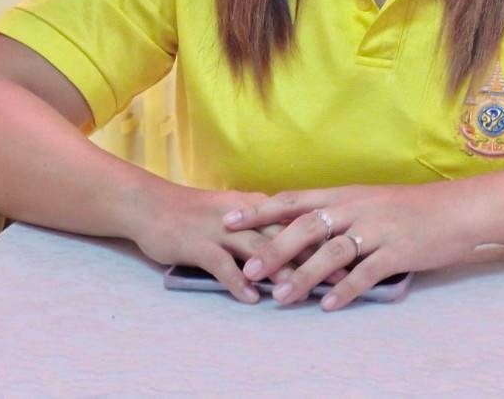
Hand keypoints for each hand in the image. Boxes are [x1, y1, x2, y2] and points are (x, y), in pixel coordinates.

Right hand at [122, 183, 343, 303]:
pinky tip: (251, 298)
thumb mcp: (233, 216)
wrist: (150, 205)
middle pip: (285, 236)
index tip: (353, 251)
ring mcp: (220, 229)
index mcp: (255, 207)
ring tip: (302, 291)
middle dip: (314, 256)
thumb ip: (261, 228)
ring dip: (280, 271)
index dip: (325, 238)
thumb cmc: (193, 213)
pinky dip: (237, 281)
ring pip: (257, 250)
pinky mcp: (198, 244)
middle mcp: (243, 216)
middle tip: (342, 275)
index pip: (297, 222)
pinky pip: (221, 264)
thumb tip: (294, 244)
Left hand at [221, 182, 477, 310]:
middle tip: (248, 269)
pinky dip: (346, 290)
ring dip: (304, 275)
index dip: (260, 211)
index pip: (294, 200)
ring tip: (282, 297)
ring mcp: (378, 230)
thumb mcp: (369, 201)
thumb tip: (300, 228)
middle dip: (274, 248)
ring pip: (332, 252)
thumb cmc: (410, 207)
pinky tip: (329, 306)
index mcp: (345, 195)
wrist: (457, 209)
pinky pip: (367, 272)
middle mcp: (356, 208)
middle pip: (306, 226)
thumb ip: (337, 213)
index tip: (229, 221)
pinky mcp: (398, 251)